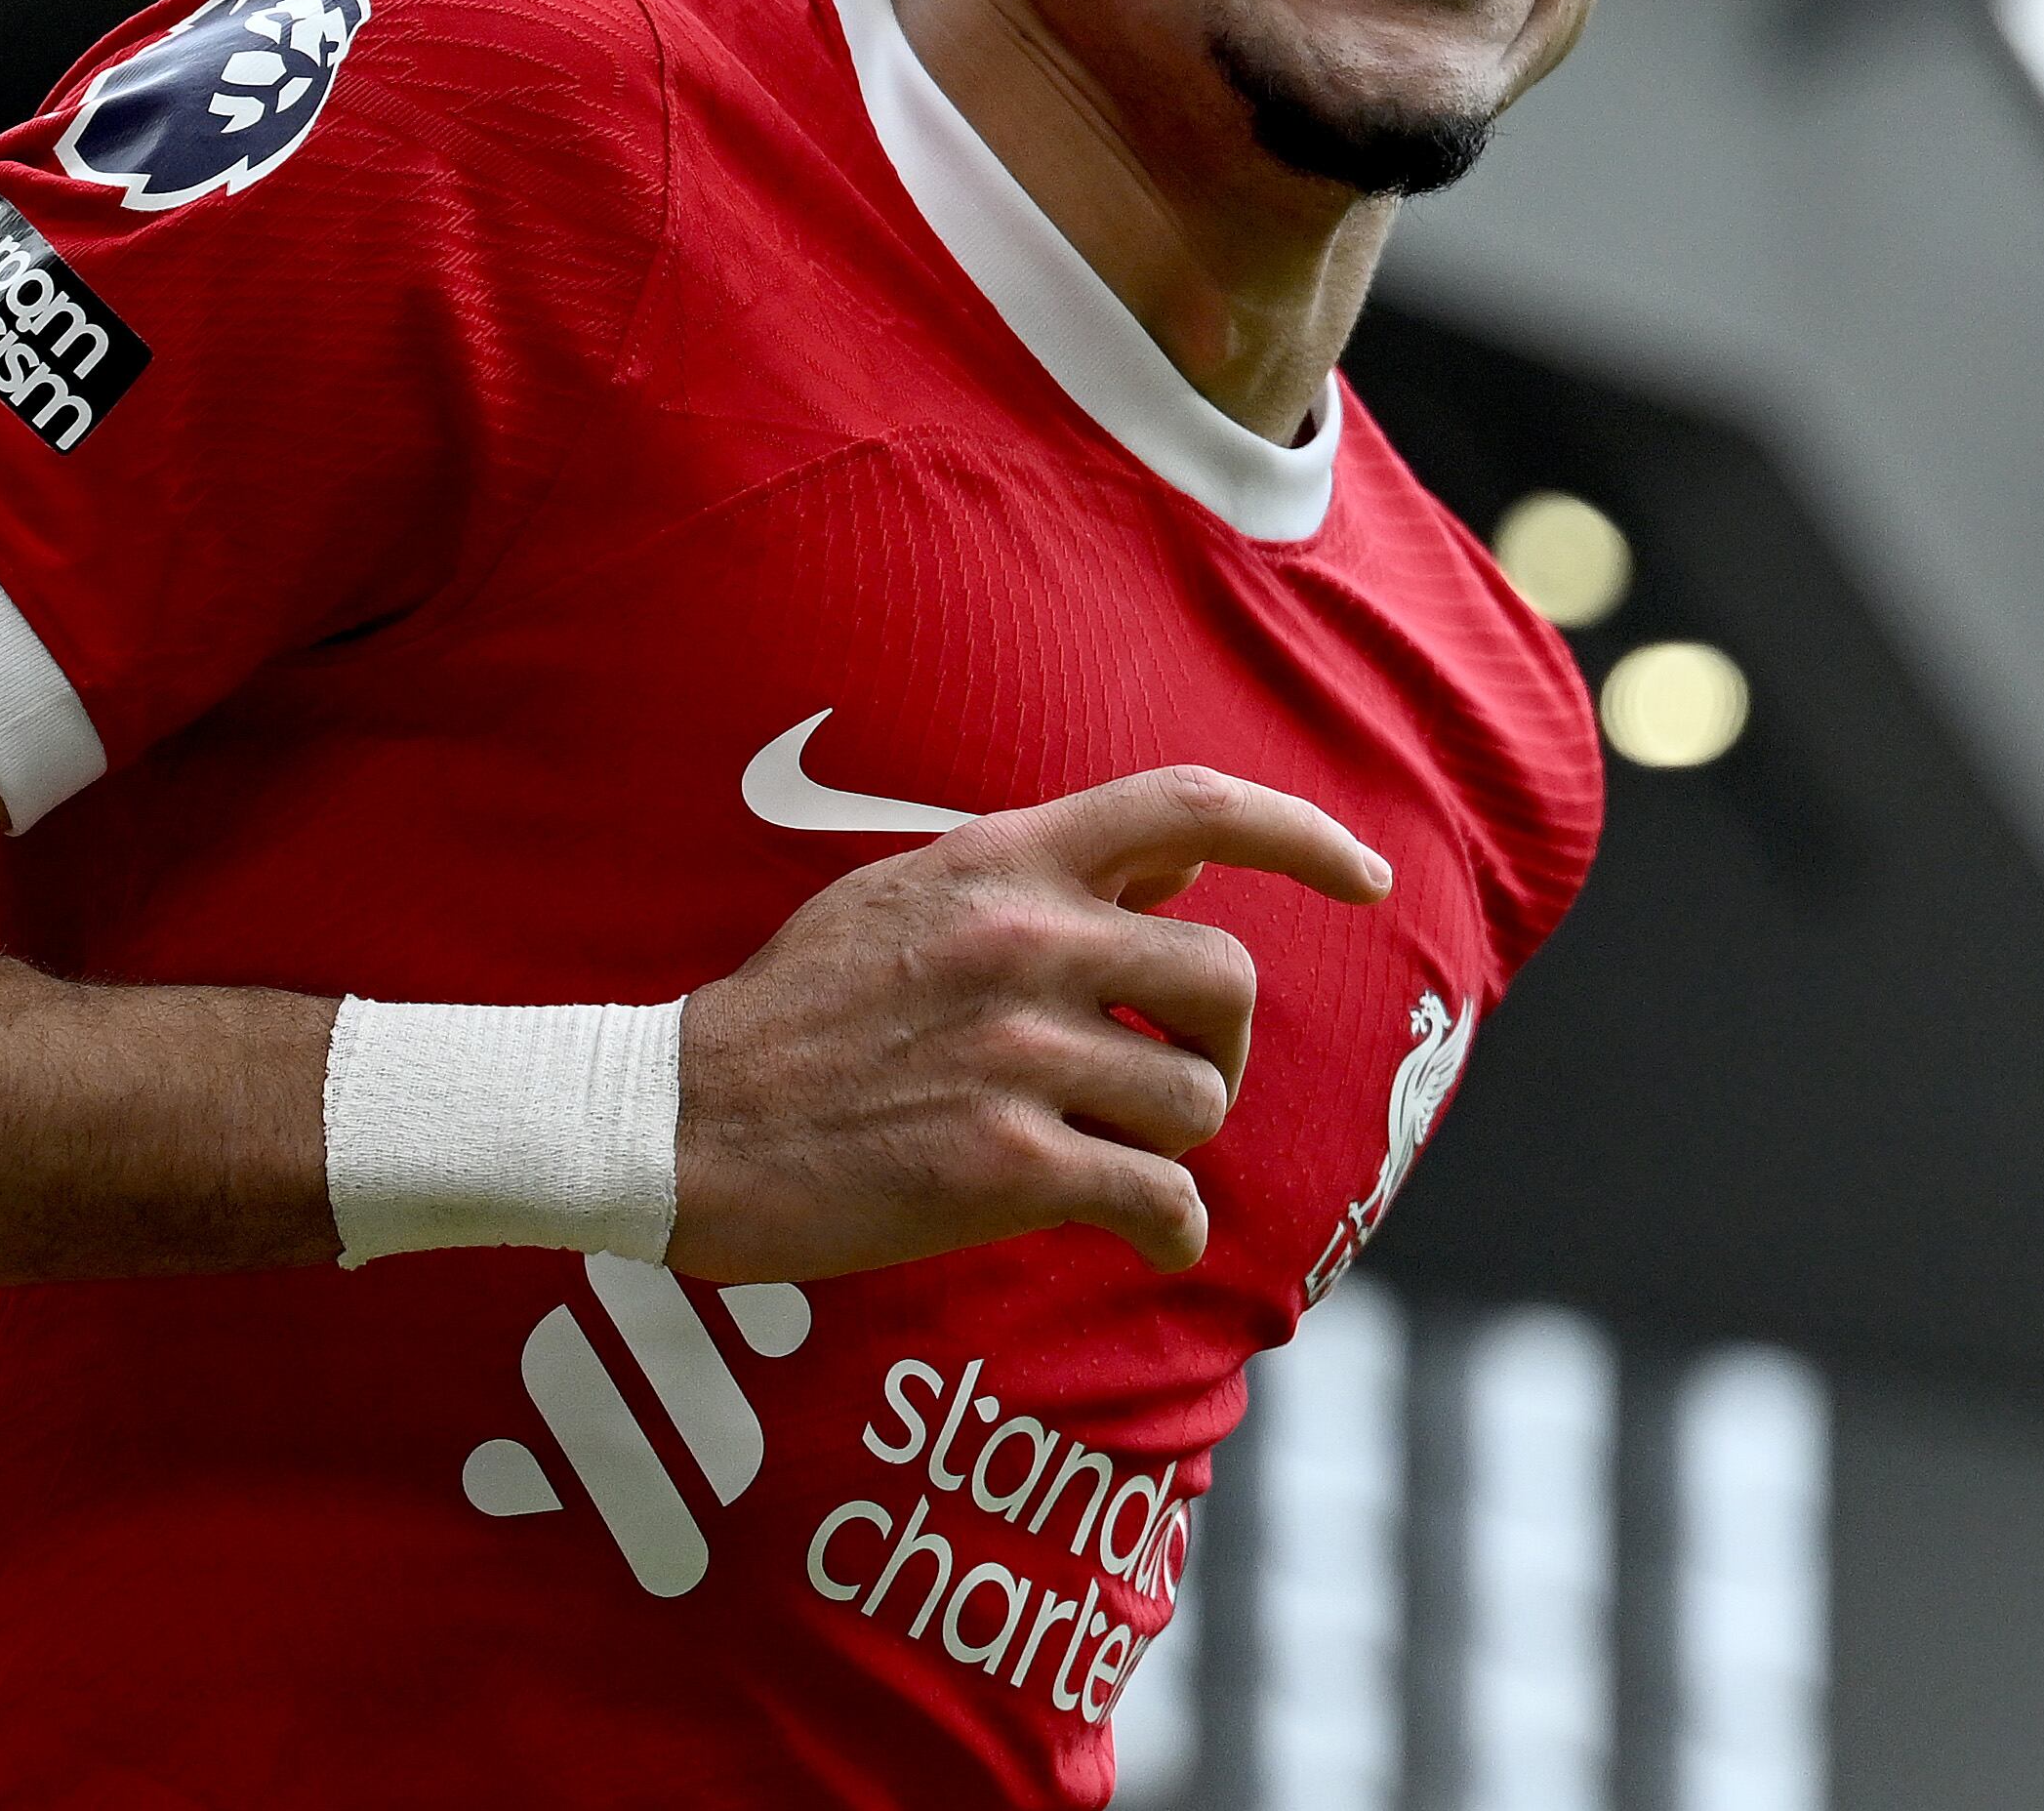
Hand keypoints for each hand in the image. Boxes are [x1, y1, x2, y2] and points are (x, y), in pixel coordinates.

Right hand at [664, 767, 1389, 1282]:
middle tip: (1168, 1081)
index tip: (1365, 874)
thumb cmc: (793, 1012)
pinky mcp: (1005, 1167)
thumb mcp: (907, 894)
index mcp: (1002, 861)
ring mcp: (1017, 1055)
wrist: (678, 1120)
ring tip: (1107, 1157)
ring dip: (1172, 1141)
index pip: (1189, 806)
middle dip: (1220, 1044)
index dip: (1302, 833)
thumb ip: (1035, 875)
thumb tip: (1173, 864)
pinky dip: (1168, 1230)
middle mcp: (1024, 943)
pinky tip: (1139, 1237)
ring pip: (1196, 1098)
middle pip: (1226, 978)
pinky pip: (1161, 1199)